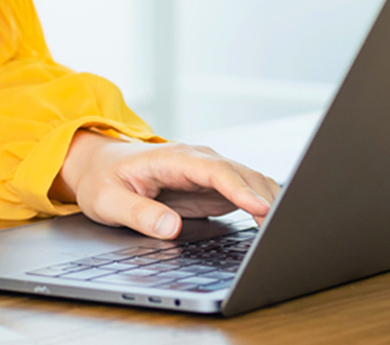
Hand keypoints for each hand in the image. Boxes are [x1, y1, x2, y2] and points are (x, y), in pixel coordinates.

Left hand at [50, 131, 280, 238]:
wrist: (100, 166)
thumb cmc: (103, 179)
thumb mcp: (108, 200)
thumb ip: (139, 213)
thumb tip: (171, 227)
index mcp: (172, 158)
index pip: (214, 170)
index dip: (240, 189)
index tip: (261, 209)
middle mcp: (197, 161)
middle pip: (242, 175)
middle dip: (268, 198)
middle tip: (288, 229)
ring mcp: (209, 174)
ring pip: (251, 183)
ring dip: (272, 202)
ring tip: (289, 230)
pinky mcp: (214, 188)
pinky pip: (247, 195)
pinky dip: (265, 208)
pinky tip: (275, 227)